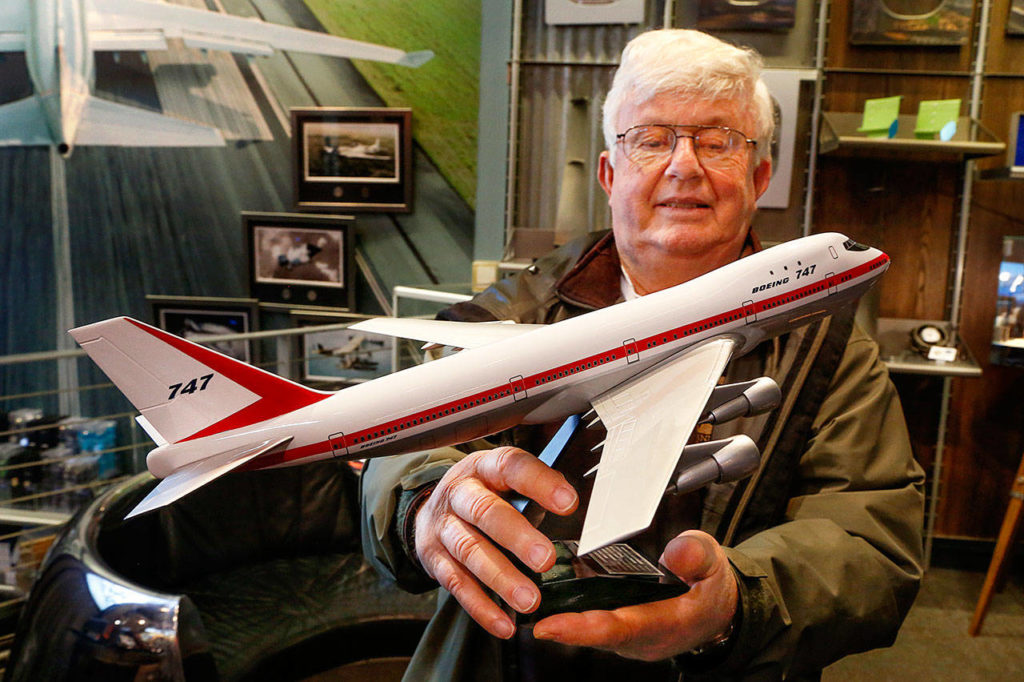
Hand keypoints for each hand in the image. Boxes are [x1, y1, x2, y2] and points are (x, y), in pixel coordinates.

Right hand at [413, 446, 578, 638]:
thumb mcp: (503, 478)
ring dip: (501, 578)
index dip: (539, 483)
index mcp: (484, 467)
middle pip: (485, 511)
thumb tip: (577, 506)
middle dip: (516, 536)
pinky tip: (504, 623)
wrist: (431, 508)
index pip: (511, 466)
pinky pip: (456, 584)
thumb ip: (534, 488)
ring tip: (529, 600)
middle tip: (545, 559)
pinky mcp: (433, 558)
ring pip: (469, 550)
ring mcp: (443, 526)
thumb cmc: (483, 493)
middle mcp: (459, 492)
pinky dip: (481, 606)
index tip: (568, 503)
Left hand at [532, 530, 737, 660]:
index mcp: (667, 624)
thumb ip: (696, 555)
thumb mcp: (714, 563)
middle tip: (523, 609)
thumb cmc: (713, 588)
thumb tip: (675, 553)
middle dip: (558, 623)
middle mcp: (643, 639)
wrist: (719, 612)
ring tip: (526, 599)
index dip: (580, 629)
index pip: (618, 629)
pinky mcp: (623, 631)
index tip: (548, 626)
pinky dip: (572, 613)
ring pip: (590, 631)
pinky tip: (550, 595)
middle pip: (594, 633)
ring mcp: (631, 639)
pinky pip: (593, 625)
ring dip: (561, 618)